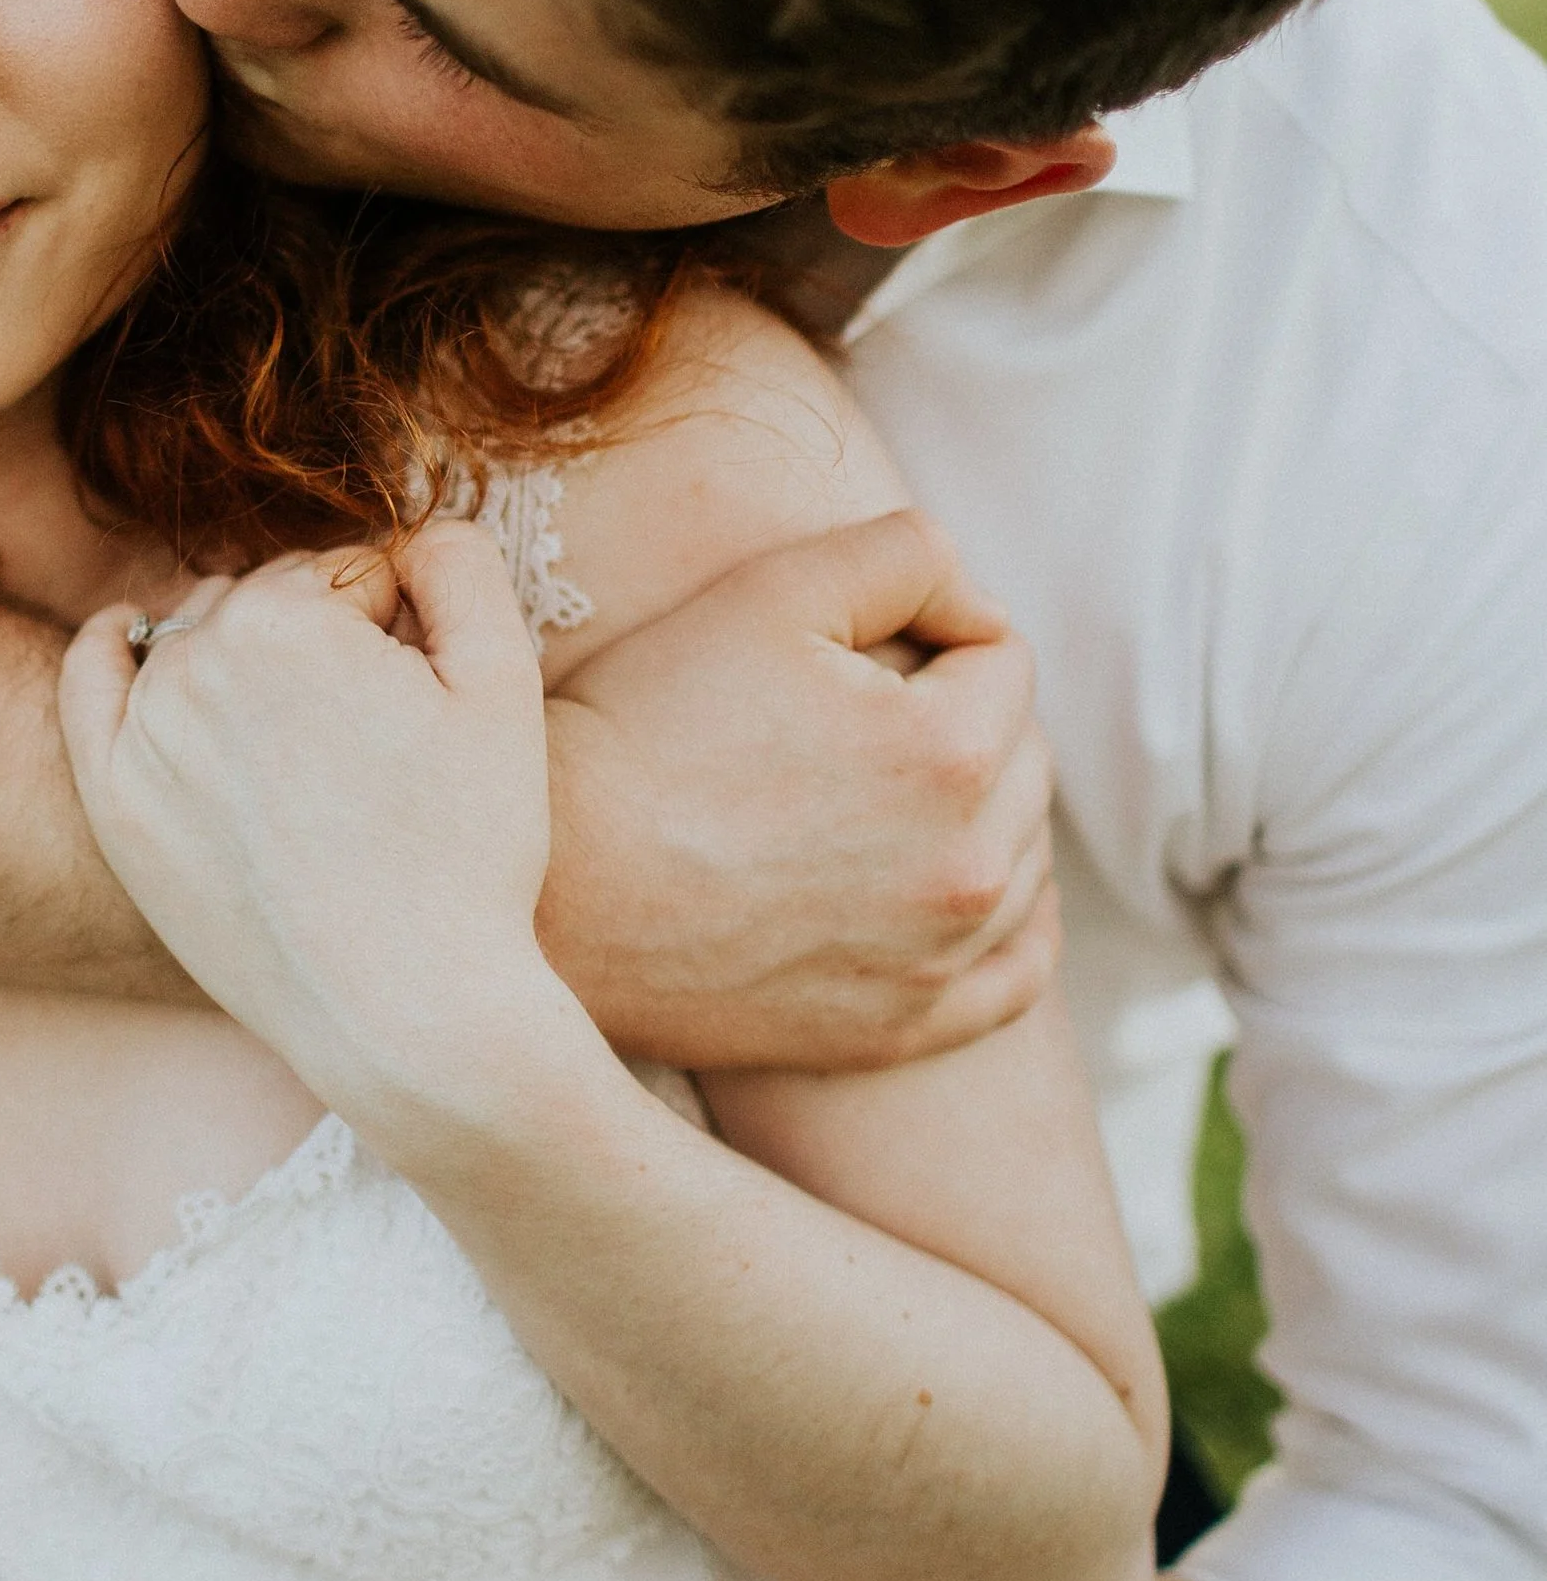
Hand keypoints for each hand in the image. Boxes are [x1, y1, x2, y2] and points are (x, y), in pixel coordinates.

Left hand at [61, 524, 571, 1111]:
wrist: (402, 1011)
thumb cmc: (465, 852)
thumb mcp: (502, 684)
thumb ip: (460, 564)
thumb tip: (410, 527)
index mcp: (284, 619)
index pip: (355, 573)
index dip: (408, 629)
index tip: (426, 709)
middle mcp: (193, 662)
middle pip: (276, 602)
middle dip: (329, 641)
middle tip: (379, 745)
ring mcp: (141, 735)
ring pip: (203, 641)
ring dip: (252, 661)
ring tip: (311, 752)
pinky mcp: (113, 803)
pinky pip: (91, 685)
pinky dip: (110, 647)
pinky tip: (126, 629)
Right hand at [545, 511, 1056, 1070]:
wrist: (554, 888)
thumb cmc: (644, 726)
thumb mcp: (768, 591)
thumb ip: (907, 555)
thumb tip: (980, 598)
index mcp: (950, 750)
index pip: (1004, 656)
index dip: (929, 629)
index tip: (845, 647)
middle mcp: (970, 867)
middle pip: (1024, 756)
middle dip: (960, 717)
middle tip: (846, 716)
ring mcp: (939, 959)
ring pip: (1026, 856)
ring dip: (980, 812)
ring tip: (872, 794)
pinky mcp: (902, 1026)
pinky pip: (1017, 970)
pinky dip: (1005, 922)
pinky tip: (950, 889)